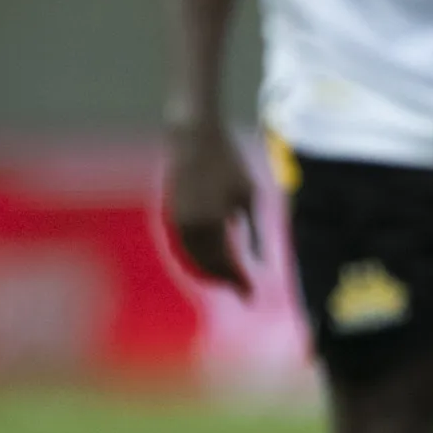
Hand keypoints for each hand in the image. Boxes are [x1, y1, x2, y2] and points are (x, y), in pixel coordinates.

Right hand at [163, 121, 259, 295]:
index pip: (225, 264)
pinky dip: (198, 258)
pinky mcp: (171, 214)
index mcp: (213, 223)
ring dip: (211, 272)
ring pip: (193, 259)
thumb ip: (255, 231)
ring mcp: (177, 220)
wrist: (194, 137)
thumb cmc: (229, 162)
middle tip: (244, 291)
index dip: (238, 282)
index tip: (252, 295)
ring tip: (231, 279)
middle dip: (226, 281)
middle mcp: (191, 226)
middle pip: (207, 266)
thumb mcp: (249, 196)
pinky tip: (213, 260)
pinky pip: (185, 247)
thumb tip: (260, 263)